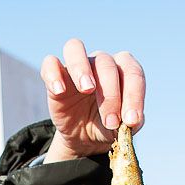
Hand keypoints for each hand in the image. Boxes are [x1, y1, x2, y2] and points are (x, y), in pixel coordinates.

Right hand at [40, 38, 145, 162]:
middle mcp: (100, 62)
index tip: (131, 121)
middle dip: (110, 95)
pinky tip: (59, 91)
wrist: (85, 136)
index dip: (134, 96)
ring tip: (87, 89)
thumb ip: (130, 123)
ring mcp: (76, 66)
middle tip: (110, 121)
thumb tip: (133, 121)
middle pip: (106, 63)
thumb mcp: (122, 128)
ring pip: (75, 48)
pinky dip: (53, 74)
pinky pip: (50, 63)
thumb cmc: (107, 125)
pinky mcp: (56, 75)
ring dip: (81, 68)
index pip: (132, 72)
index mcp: (123, 70)